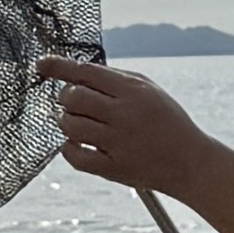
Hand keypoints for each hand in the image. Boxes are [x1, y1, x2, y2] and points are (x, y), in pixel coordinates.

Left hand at [43, 56, 198, 194]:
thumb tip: (75, 72)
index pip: (86, 72)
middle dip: (66, 98)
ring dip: (65, 121)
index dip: (59, 67)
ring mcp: (118, 142)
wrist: (191, 162)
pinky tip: (77, 143)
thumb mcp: (149, 91)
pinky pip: (75, 155)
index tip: (42, 65)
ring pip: (70, 125)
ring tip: (75, 122)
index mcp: (133, 91)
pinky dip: (69, 147)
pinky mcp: (113, 168)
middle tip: (73, 103)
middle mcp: (125, 114)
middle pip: (73, 97)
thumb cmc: (167, 123)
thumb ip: (115, 80)